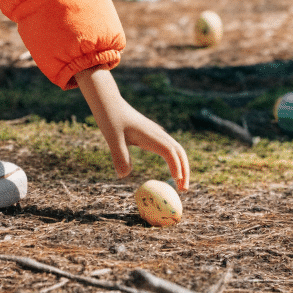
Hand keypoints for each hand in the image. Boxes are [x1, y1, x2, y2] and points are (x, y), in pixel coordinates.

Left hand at [74, 67, 190, 190]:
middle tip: (183, 190)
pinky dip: (174, 161)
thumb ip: (119, 156)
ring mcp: (155, 133)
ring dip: (181, 166)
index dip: (176, 167)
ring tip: (179, 185)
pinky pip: (168, 149)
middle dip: (185, 170)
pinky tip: (171, 171)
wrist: (107, 101)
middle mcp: (157, 134)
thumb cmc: (110, 117)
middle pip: (179, 152)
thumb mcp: (112, 137)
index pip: (170, 152)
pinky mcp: (150, 134)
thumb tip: (124, 176)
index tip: (177, 182)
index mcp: (150, 135)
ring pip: (176, 150)